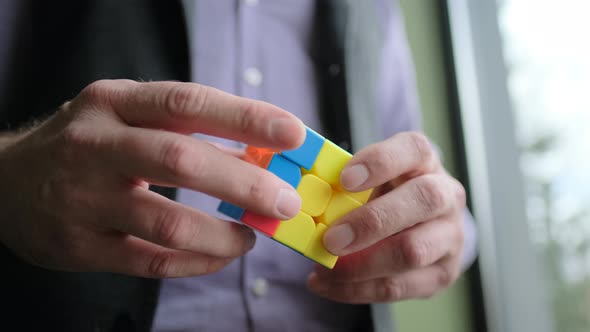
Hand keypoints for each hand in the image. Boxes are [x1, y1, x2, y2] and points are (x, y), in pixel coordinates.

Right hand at [0, 80, 304, 277]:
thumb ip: (184, 130)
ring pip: (168, 221)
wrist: (6, 184)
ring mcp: (83, 198)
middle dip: (244, 182)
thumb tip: (260, 152)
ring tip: (253, 235)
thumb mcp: (124, 118)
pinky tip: (221, 255)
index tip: (293, 132)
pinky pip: (152, 261)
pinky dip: (198, 262)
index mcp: (112, 102)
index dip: (245, 117)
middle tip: (286, 201)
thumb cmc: (87, 145)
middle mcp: (94, 144)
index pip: (187, 102)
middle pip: (181, 160)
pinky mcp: (80, 246)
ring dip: (224, 233)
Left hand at [307, 132, 465, 302]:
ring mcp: (450, 236)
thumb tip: (301, 198)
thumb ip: (345, 184)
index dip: (380, 162)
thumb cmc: (385, 194)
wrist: (422, 226)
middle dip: (372, 221)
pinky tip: (328, 285)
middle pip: (423, 200)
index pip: (413, 149)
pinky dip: (357, 289)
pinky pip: (399, 287)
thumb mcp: (371, 179)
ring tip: (324, 268)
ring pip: (413, 251)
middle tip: (331, 239)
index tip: (344, 179)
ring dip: (362, 264)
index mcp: (425, 161)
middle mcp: (446, 194)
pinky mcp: (442, 273)